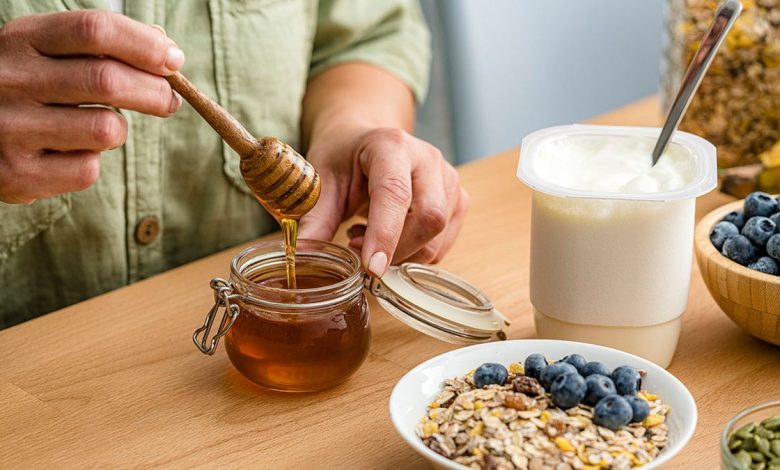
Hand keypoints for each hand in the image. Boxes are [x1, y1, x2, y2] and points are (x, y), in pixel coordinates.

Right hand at [0, 10, 183, 203]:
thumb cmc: (19, 87)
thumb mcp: (42, 51)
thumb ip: (96, 47)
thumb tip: (166, 52)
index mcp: (20, 40)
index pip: (95, 30)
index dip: (144, 44)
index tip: (173, 59)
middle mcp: (10, 80)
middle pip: (108, 80)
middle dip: (155, 92)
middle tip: (169, 100)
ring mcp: (10, 129)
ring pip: (106, 130)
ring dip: (119, 130)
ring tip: (103, 127)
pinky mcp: (17, 174)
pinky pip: (87, 169)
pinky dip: (91, 162)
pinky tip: (69, 153)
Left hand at [298, 127, 468, 276]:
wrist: (365, 141)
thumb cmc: (344, 158)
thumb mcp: (321, 181)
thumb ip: (315, 219)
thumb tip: (303, 256)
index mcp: (391, 145)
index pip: (395, 194)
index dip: (385, 234)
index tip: (371, 268)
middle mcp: (428, 158)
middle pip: (430, 218)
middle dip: (396, 250)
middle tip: (358, 252)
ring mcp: (448, 179)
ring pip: (438, 237)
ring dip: (402, 254)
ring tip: (367, 240)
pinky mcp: (457, 200)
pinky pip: (444, 243)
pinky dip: (415, 253)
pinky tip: (390, 239)